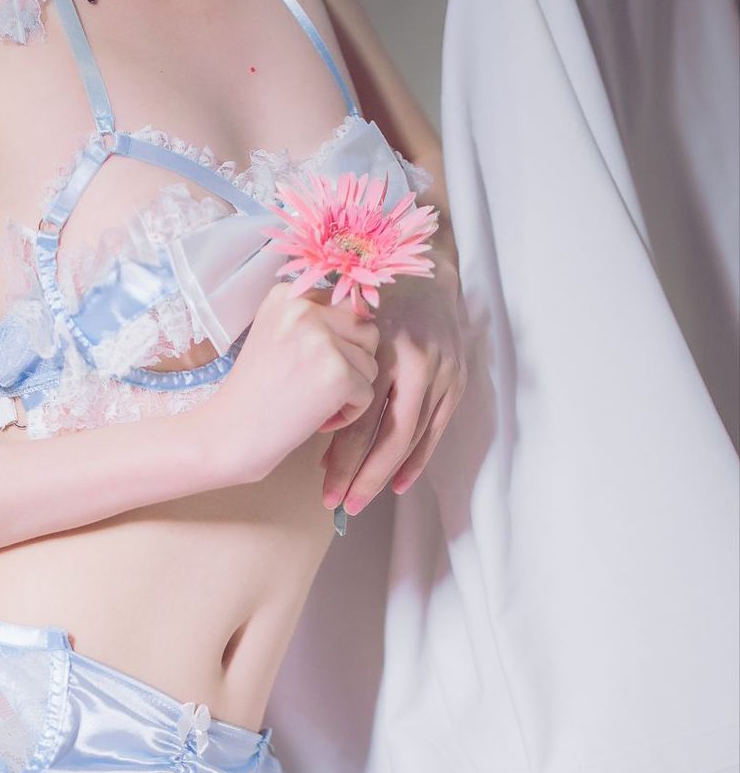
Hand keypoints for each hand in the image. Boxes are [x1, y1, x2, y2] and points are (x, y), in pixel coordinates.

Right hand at [202, 280, 380, 485]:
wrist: (228, 435)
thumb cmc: (252, 395)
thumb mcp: (276, 338)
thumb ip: (312, 322)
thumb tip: (365, 317)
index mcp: (287, 295)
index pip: (345, 308)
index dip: (337, 343)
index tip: (307, 367)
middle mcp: (304, 309)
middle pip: (366, 331)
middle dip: (352, 363)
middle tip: (315, 388)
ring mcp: (322, 341)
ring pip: (371, 363)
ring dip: (350, 390)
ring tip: (313, 404)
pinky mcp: (337, 374)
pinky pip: (367, 393)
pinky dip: (349, 414)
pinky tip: (318, 420)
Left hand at [321, 255, 468, 516]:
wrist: (427, 266)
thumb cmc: (371, 294)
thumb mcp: (343, 317)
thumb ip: (329, 359)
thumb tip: (312, 422)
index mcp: (381, 343)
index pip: (361, 416)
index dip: (342, 459)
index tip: (323, 489)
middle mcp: (416, 359)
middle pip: (389, 434)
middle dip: (362, 476)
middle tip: (339, 506)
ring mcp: (443, 370)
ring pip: (413, 436)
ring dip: (385, 474)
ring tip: (358, 500)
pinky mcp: (458, 379)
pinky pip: (436, 430)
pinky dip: (416, 459)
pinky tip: (397, 483)